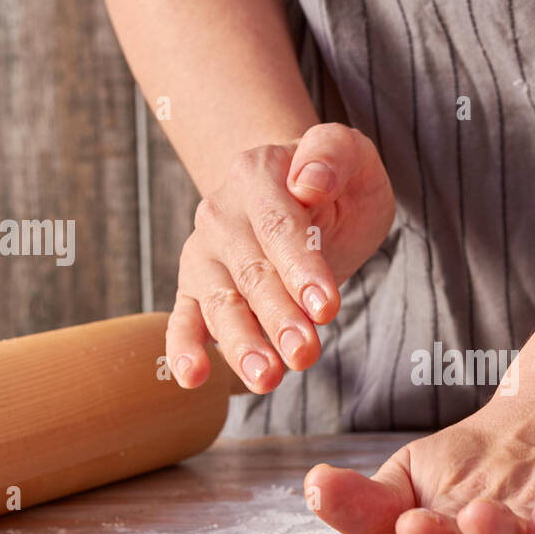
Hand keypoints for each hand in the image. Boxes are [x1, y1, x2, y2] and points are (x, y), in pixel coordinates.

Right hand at [166, 123, 394, 392]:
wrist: (296, 189)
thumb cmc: (332, 181)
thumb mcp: (351, 155)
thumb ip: (333, 154)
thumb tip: (307, 181)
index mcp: (257, 175)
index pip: (280, 227)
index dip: (302, 268)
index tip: (326, 307)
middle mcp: (221, 213)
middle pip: (251, 273)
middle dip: (278, 317)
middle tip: (305, 354)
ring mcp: (204, 254)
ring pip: (221, 304)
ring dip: (242, 344)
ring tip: (266, 379)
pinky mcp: (194, 289)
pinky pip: (183, 320)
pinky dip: (183, 349)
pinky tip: (192, 377)